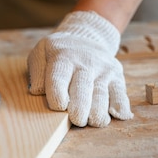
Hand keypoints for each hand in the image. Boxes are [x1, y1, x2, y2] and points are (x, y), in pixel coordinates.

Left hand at [27, 11, 132, 127]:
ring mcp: (104, 70)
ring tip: (92, 121)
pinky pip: (121, 96)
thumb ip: (36, 72)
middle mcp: (86, 63)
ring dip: (97, 115)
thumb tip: (38, 91)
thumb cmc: (59, 53)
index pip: (59, 80)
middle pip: (83, 92)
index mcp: (63, 58)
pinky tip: (114, 115)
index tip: (59, 107)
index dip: (58, 98)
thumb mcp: (40, 53)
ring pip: (102, 98)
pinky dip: (119, 109)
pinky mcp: (117, 76)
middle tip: (77, 120)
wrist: (87, 37)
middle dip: (79, 112)